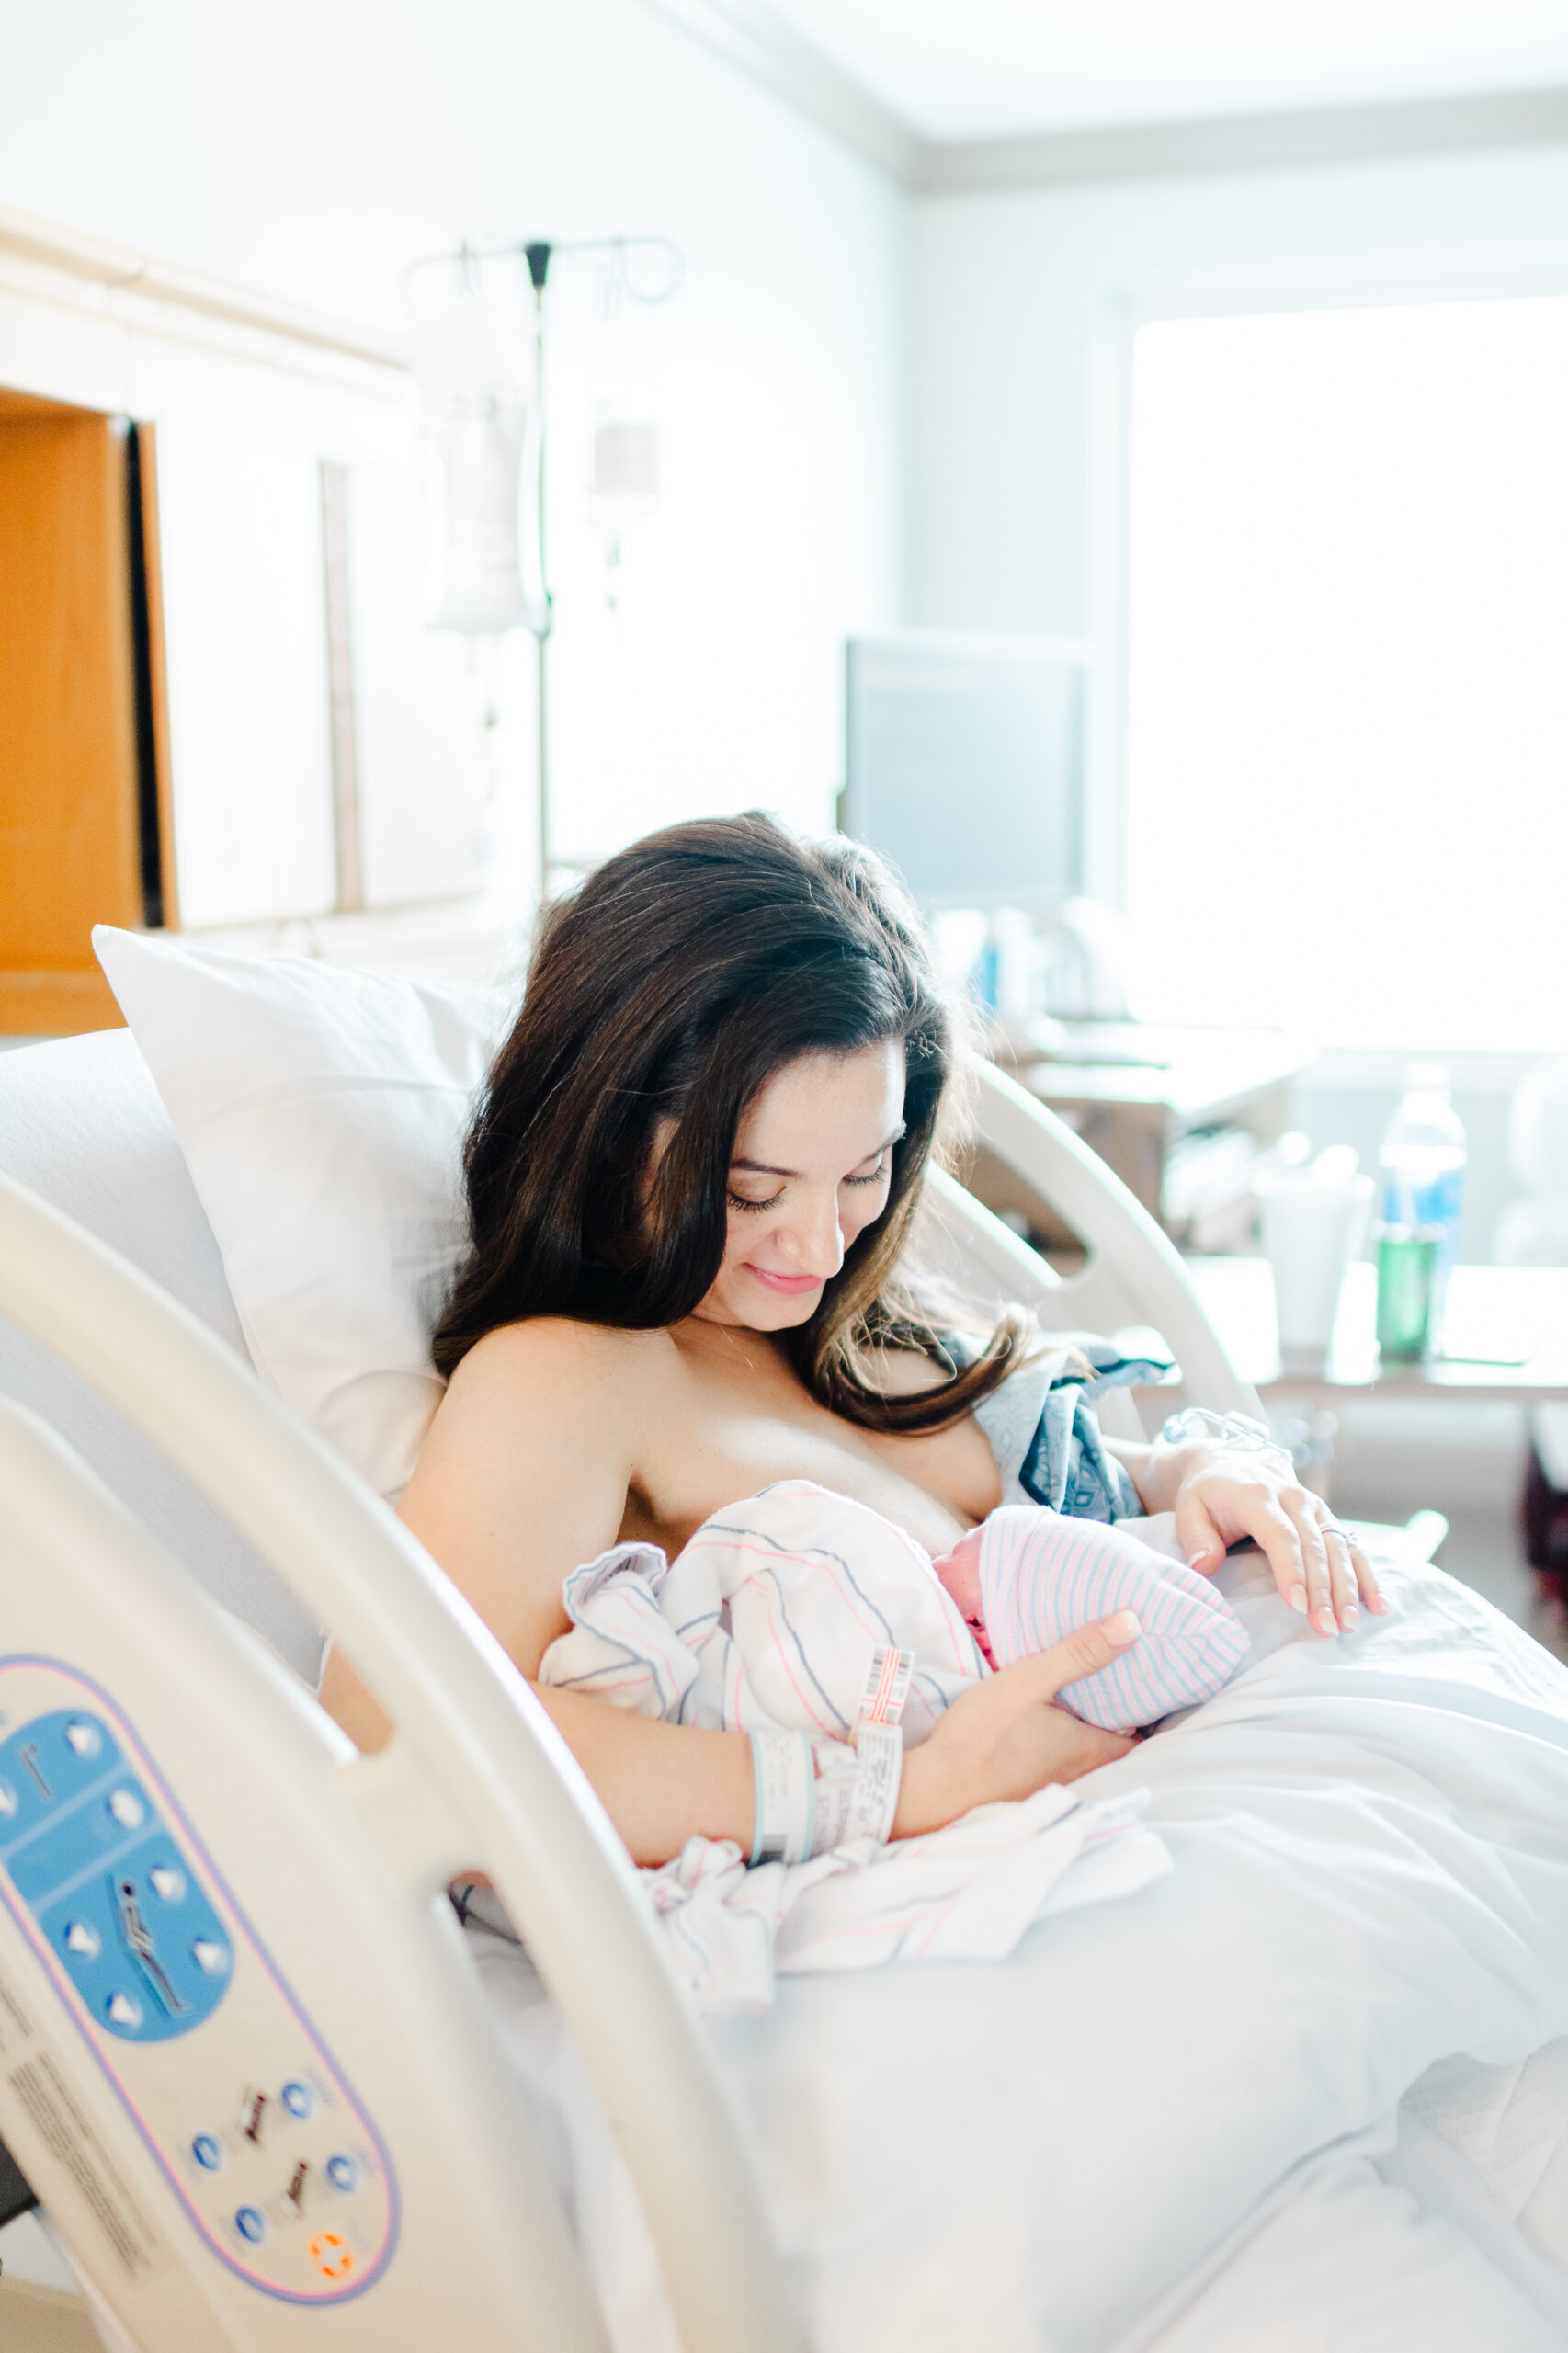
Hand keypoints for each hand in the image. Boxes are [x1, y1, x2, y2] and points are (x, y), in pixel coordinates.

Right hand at [894, 1615, 1139, 1838]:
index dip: (1146, 1713)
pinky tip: (1040, 1726)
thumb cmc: (985, 1734)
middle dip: (1116, 1720)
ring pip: (1083, 1758)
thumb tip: (1133, 1623)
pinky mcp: (1023, 1791)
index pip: (1140, 1739)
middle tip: (1113, 1684)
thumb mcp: (1030, 1680)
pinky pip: (1054, 1766)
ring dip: (1084, 1734)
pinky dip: (1056, 1747)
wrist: (934, 1789)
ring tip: (1080, 1699)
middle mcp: (1080, 1775)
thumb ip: (1079, 1653)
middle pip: (1113, 1748)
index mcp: (1091, 1750)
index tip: (1144, 1686)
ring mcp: (1051, 1788)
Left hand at [1173, 1451, 1386, 1636]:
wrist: (1227, 1463)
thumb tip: (1204, 1567)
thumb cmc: (1206, 1494)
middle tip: (1327, 1628)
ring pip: (1338, 1547)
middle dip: (1324, 1590)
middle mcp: (1293, 1498)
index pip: (1281, 1535)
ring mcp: (1314, 1507)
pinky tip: (1378, 1605)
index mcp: (1258, 1495)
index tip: (1297, 1605)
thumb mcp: (1188, 1509)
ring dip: (1348, 1588)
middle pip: (1315, 1546)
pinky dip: (1366, 1575)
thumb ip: (1196, 1538)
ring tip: (1350, 1624)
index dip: (1291, 1570)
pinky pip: (1351, 1547)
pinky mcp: (1326, 1518)